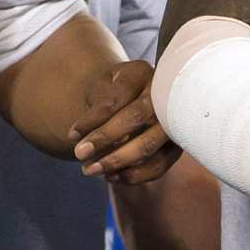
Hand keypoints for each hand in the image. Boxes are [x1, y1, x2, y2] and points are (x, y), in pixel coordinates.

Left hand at [71, 59, 180, 182]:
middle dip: (105, 139)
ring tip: (90, 170)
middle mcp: (164, 93)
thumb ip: (97, 107)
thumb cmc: (112, 92)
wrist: (133, 98)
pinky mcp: (177, 144)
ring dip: (117, 162)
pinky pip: (159, 165)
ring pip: (149, 145)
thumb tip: (88, 139)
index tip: (72, 136)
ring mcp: (174, 120)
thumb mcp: (100, 88)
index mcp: (142, 73)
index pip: (117, 98)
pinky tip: (111, 176)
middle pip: (137, 118)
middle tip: (79, 155)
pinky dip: (134, 175)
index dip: (93, 120)